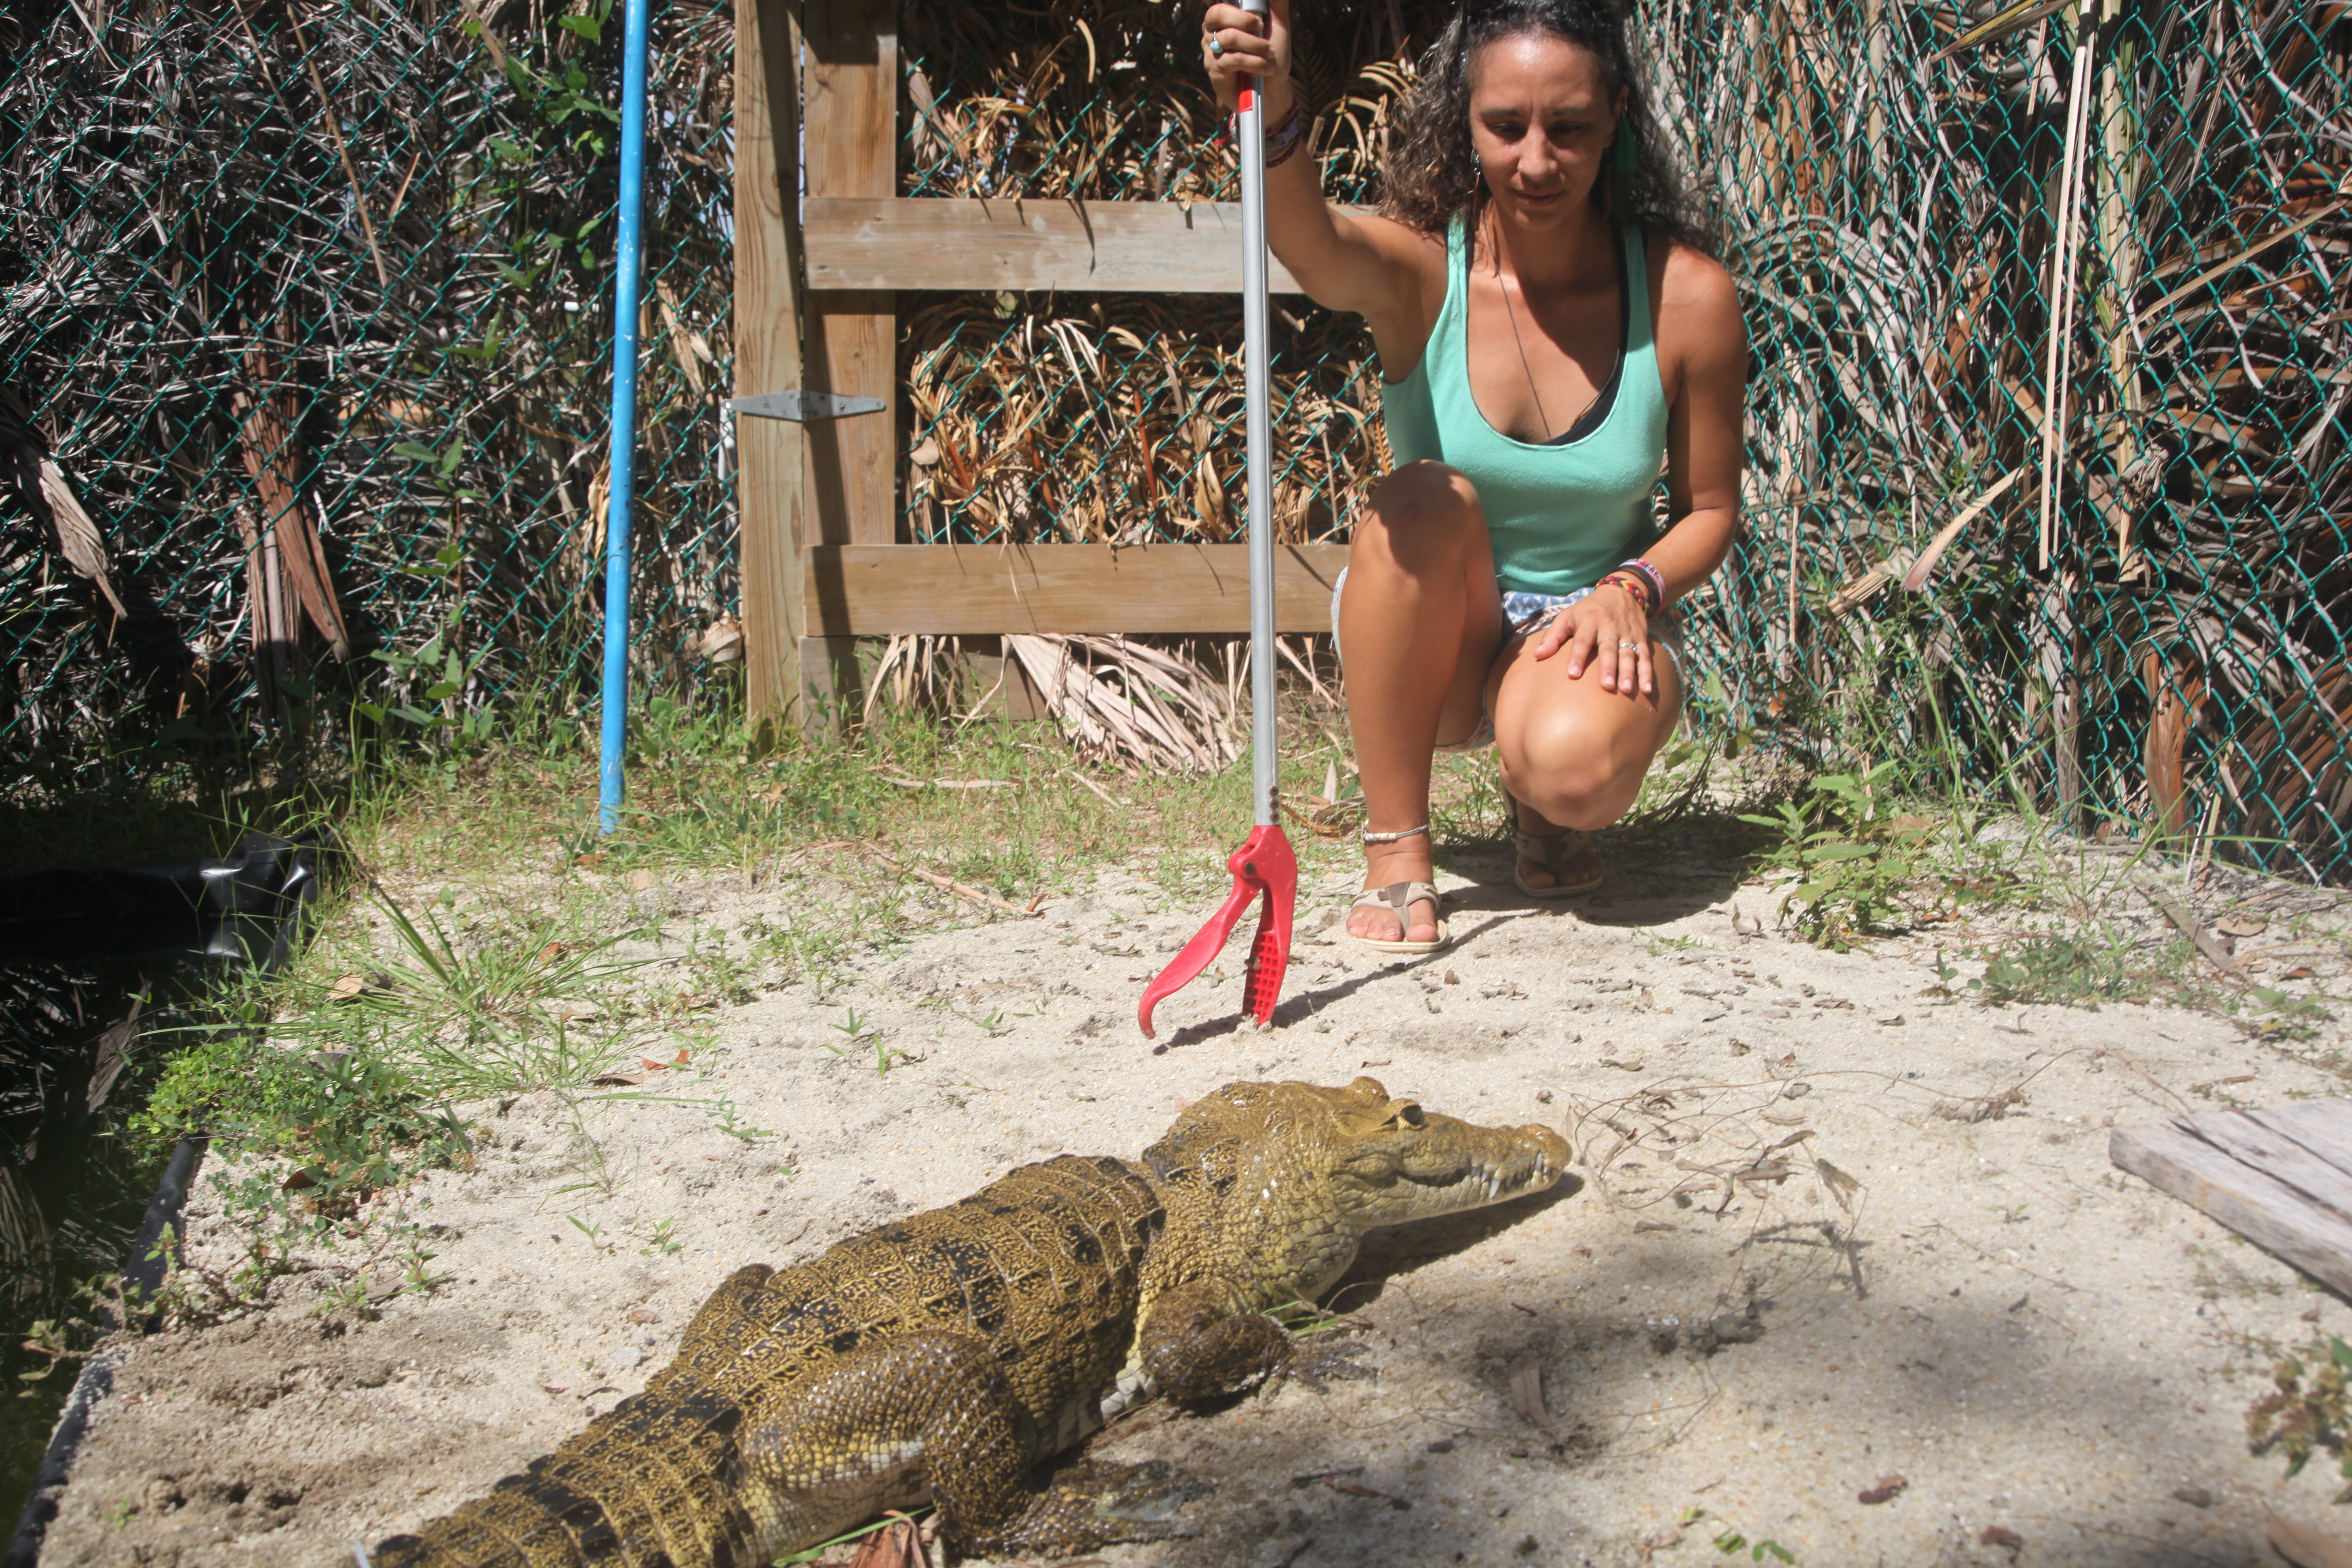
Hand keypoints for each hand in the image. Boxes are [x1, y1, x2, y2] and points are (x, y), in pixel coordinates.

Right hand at [1201, 0, 1293, 116]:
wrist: (1272, 88)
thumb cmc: (1272, 54)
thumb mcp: (1278, 25)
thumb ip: (1275, 3)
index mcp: (1225, 16)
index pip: (1219, 3)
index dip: (1235, 7)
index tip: (1257, 18)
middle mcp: (1213, 30)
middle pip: (1217, 13)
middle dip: (1245, 19)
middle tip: (1262, 28)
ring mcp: (1211, 49)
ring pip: (1230, 38)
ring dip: (1256, 45)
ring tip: (1270, 54)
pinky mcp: (1214, 69)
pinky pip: (1233, 59)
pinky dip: (1255, 63)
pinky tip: (1266, 69)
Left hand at [1531, 583, 1653, 696]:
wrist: (1622, 591)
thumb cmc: (1588, 610)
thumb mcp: (1568, 616)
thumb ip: (1553, 636)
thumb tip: (1537, 656)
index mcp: (1589, 621)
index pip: (1582, 641)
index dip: (1577, 657)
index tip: (1573, 674)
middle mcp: (1609, 627)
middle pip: (1609, 649)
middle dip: (1608, 667)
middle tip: (1607, 686)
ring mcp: (1627, 633)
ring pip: (1629, 654)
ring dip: (1629, 672)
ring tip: (1627, 690)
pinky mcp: (1641, 638)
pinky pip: (1645, 656)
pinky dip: (1647, 672)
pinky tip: (1647, 688)